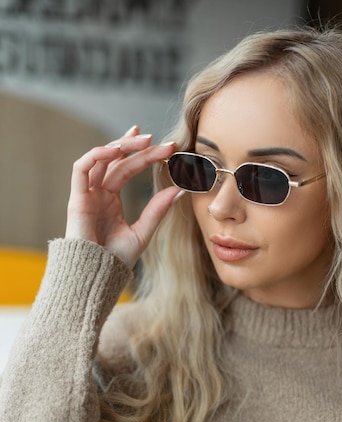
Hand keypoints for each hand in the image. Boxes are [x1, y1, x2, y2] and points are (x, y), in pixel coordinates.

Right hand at [65, 126, 181, 267]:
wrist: (96, 277)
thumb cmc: (115, 260)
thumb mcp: (142, 232)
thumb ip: (158, 210)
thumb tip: (180, 189)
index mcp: (110, 200)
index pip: (126, 168)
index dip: (144, 155)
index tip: (167, 148)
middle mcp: (97, 193)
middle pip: (117, 161)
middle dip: (138, 148)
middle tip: (161, 142)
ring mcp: (86, 195)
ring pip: (100, 159)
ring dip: (120, 145)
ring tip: (143, 139)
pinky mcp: (76, 199)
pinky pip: (82, 168)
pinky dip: (97, 155)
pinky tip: (117, 149)